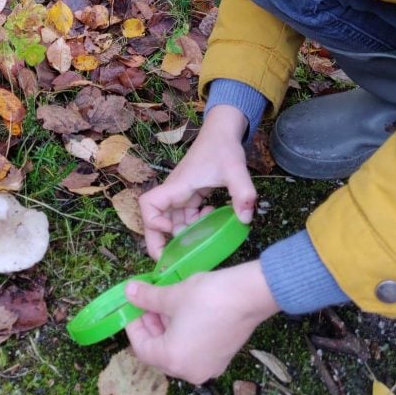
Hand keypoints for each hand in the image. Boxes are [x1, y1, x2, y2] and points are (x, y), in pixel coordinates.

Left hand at [125, 260, 279, 383]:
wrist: (249, 296)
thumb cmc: (207, 297)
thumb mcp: (171, 295)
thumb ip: (146, 297)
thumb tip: (128, 291)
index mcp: (173, 360)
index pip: (141, 348)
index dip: (133, 326)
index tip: (131, 307)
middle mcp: (189, 372)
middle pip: (159, 353)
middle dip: (150, 328)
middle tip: (147, 304)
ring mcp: (208, 368)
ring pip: (177, 352)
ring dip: (166, 330)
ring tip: (165, 305)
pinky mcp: (221, 359)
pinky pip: (193, 351)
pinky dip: (183, 336)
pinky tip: (184, 313)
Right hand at [138, 105, 256, 258]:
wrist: (222, 132)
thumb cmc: (223, 147)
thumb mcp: (236, 170)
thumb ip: (243, 192)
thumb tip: (246, 219)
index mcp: (178, 185)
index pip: (149, 205)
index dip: (153, 223)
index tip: (172, 232)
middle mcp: (175, 191)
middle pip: (156, 220)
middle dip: (162, 242)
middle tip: (175, 262)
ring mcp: (182, 193)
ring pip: (172, 221)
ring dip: (182, 234)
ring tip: (200, 244)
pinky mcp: (190, 194)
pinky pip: (185, 215)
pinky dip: (194, 223)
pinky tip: (211, 219)